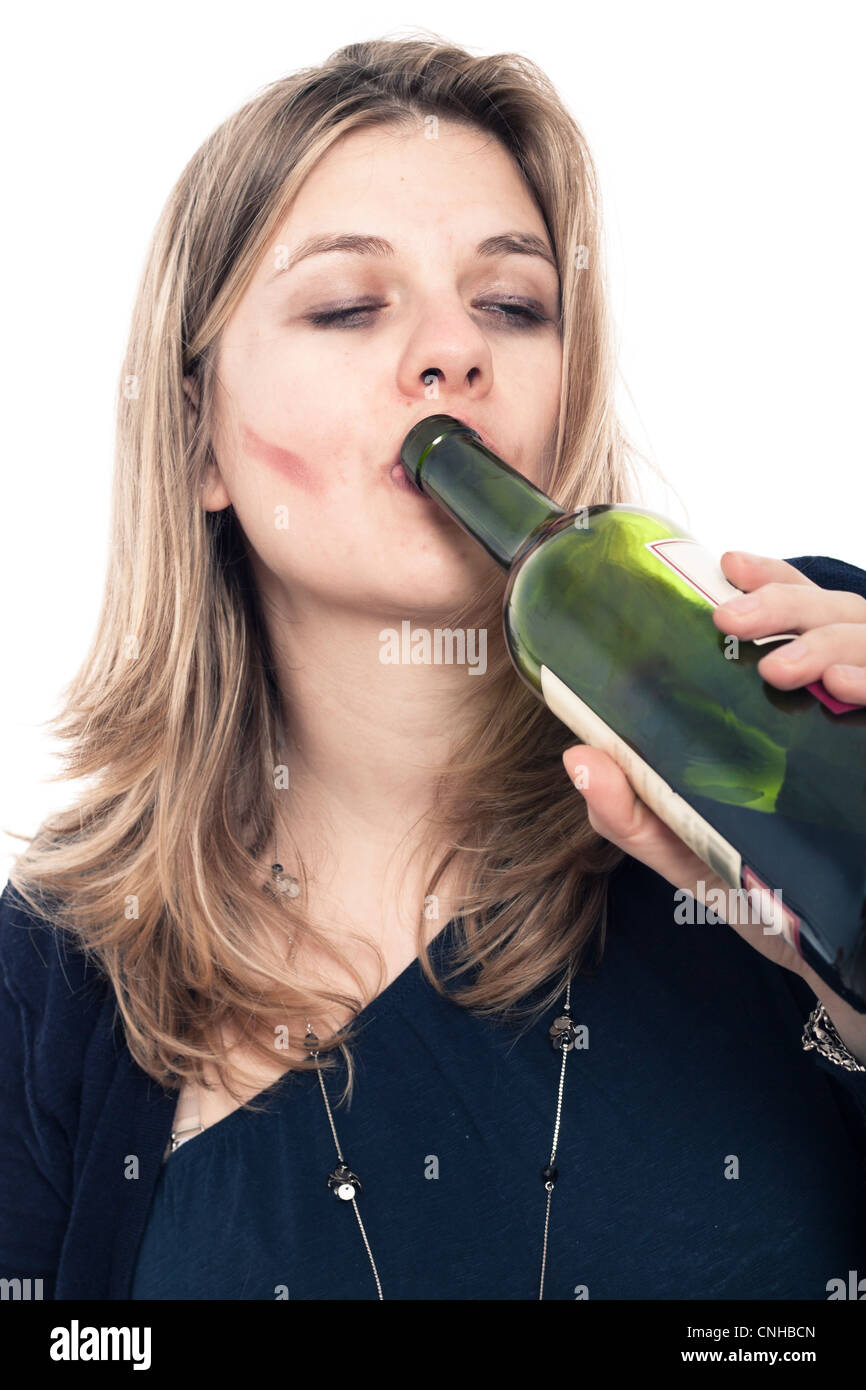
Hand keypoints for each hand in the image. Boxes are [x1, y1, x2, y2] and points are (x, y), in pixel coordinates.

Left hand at [561, 549, 865, 1063]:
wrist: (835, 961)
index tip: (726, 565)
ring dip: (830, 640)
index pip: (800, 612)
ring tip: (781, 667)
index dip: (772, 577)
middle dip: (786, 602)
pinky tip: (847, 691)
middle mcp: (844, 704)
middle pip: (836, 614)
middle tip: (730, 622)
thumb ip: (632, 813)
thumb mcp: (686, 851)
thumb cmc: (762, 897)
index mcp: (796, 707)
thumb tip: (576, 757)